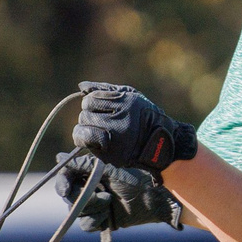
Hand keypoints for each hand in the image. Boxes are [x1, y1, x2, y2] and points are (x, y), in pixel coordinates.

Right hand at [54, 151, 184, 231]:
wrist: (159, 193)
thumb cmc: (138, 173)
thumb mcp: (109, 166)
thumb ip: (83, 165)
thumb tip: (59, 159)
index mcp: (91, 172)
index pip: (66, 178)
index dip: (62, 182)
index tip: (66, 187)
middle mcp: (91, 188)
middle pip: (69, 197)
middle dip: (81, 197)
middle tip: (100, 192)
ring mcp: (97, 205)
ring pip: (76, 212)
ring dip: (90, 207)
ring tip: (108, 199)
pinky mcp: (104, 220)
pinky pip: (87, 225)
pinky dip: (95, 219)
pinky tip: (108, 211)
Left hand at [75, 82, 197, 173]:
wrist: (160, 143)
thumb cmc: (143, 115)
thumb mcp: (130, 96)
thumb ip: (106, 89)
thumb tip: (81, 86)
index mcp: (127, 104)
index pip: (91, 99)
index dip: (91, 102)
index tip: (97, 106)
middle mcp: (121, 122)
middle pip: (85, 115)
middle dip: (88, 115)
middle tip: (98, 119)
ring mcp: (116, 140)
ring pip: (82, 130)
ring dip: (83, 128)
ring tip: (93, 128)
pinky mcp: (111, 155)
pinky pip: (86, 145)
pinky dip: (85, 140)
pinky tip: (93, 138)